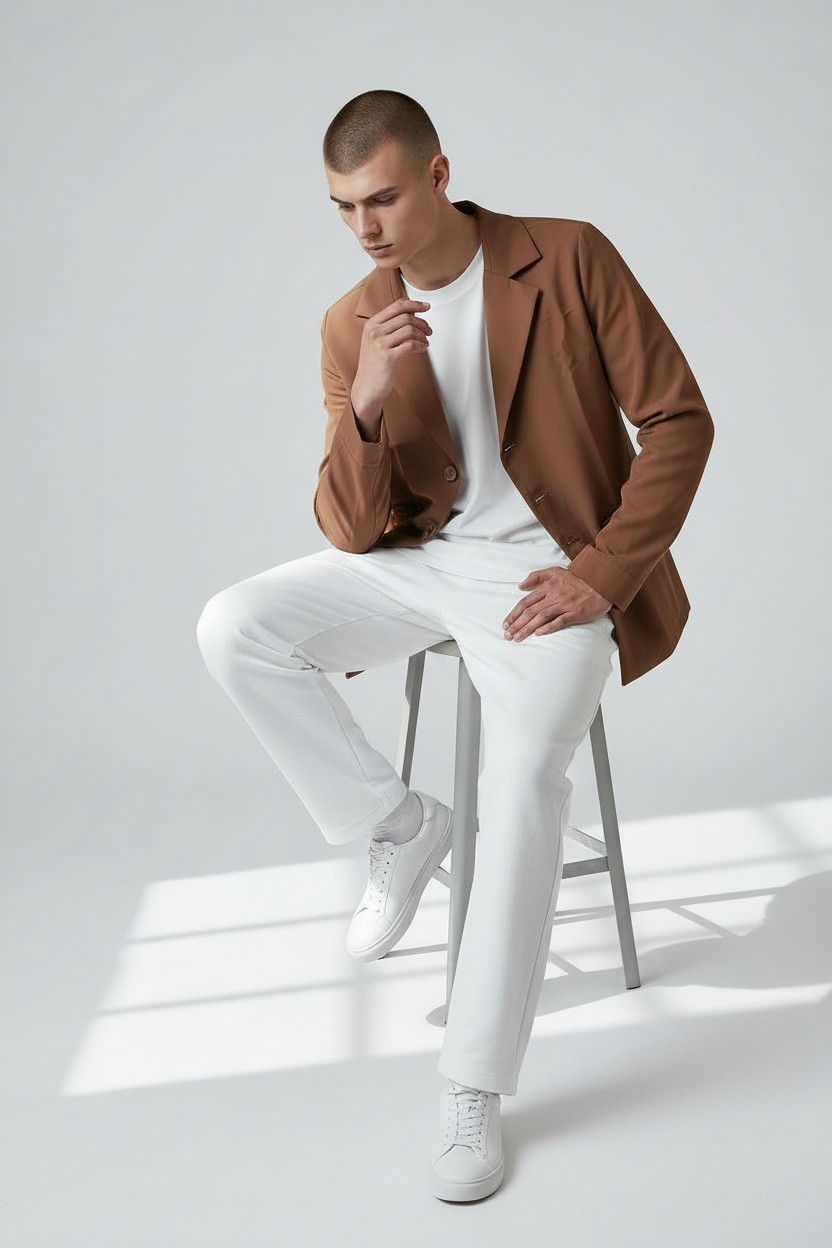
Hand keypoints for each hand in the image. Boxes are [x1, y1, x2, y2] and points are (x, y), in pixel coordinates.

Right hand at [351, 297, 432, 420]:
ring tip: (426, 341)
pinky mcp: (387, 357)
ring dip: (422, 335)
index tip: (426, 306)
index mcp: (371, 324)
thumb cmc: (374, 365)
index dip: (414, 304)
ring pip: (409, 330)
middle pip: (405, 317)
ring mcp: (379, 344)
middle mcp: (374, 332)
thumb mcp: (375, 341)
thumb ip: (388, 327)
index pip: (396, 306)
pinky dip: (420, 345)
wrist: (366, 388)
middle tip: (429, 330)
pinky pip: (410, 345)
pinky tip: (422, 349)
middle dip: (422, 322)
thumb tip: (410, 314)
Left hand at [502, 567, 612, 640]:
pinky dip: (548, 627)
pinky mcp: (576, 613)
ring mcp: (565, 605)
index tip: (505, 625)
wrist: (601, 582)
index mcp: (547, 586)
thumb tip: (520, 586)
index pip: (526, 602)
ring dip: (527, 629)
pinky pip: (560, 621)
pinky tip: (538, 634)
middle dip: (517, 625)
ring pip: (541, 617)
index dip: (514, 614)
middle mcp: (554, 596)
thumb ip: (537, 576)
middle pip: (530, 611)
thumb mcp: (556, 571)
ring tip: (518, 638)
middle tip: (507, 636)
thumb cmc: (578, 579)